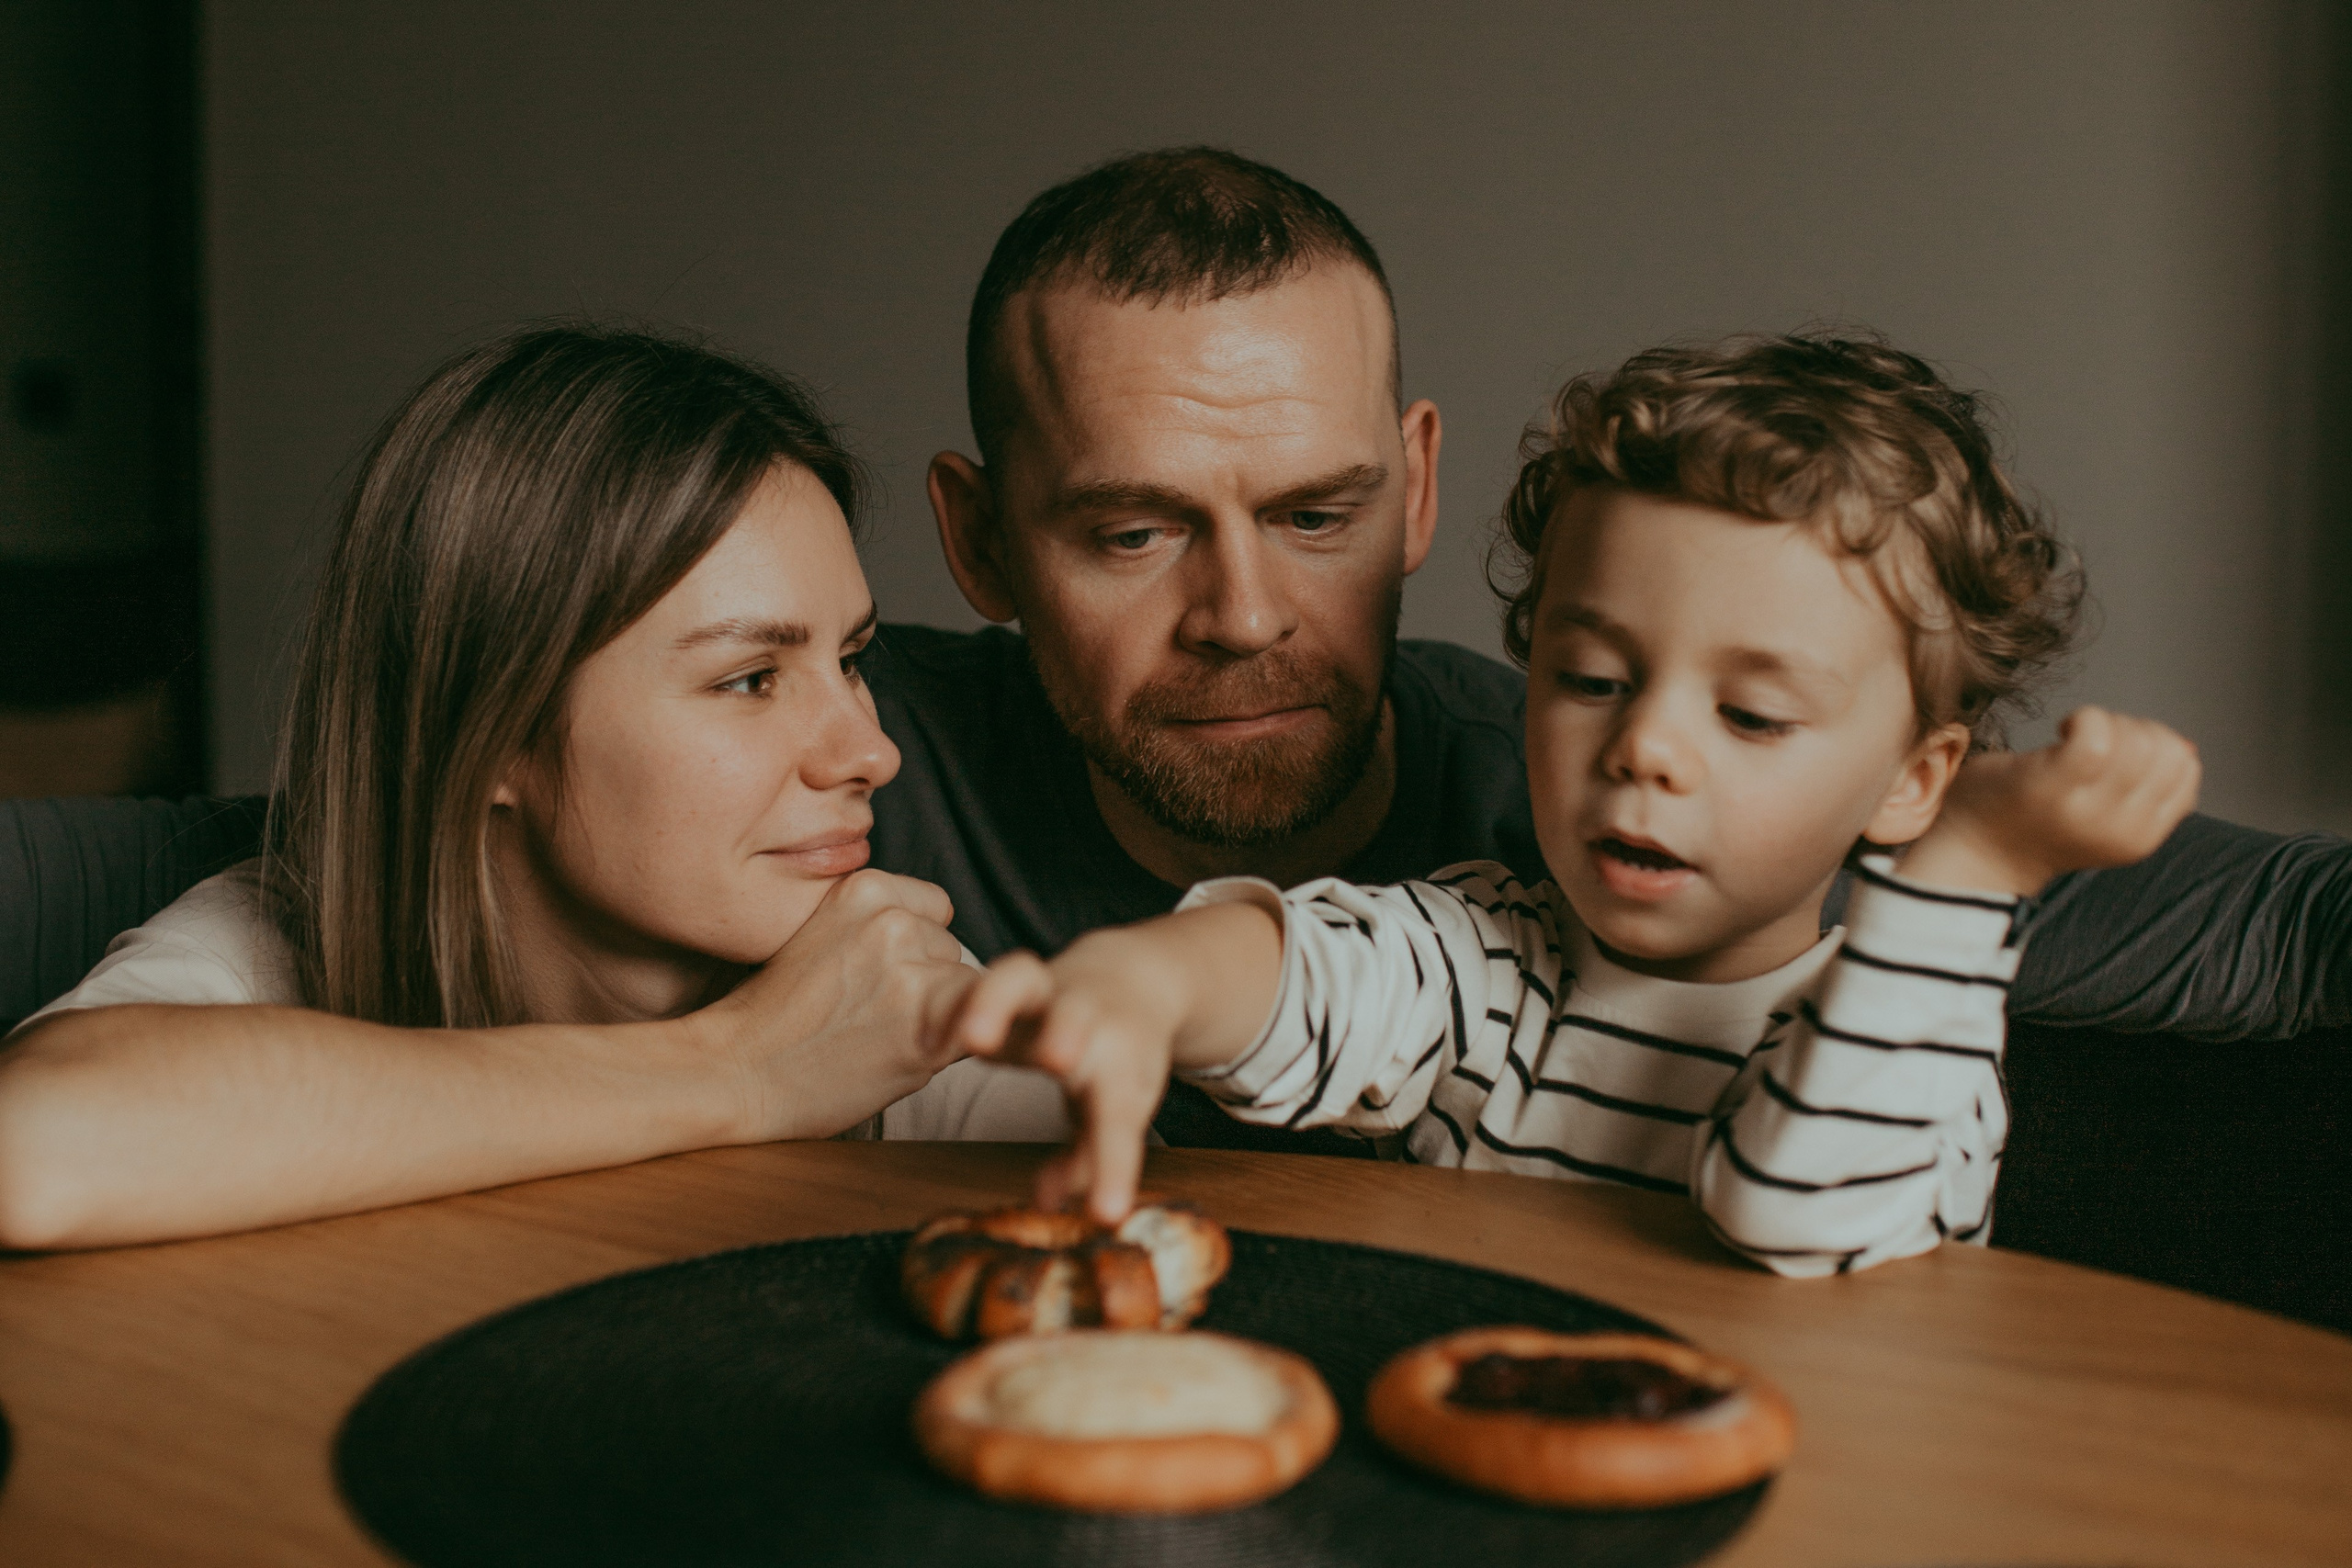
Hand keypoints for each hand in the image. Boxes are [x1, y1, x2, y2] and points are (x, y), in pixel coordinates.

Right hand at [693, 869, 976, 1141]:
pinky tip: (911, 1057)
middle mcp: (893, 919)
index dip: (909, 950)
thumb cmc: (774, 1019)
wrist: (733, 1073)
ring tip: (874, 1041)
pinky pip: (978, 1025)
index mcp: (864, 887)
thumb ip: (880, 930)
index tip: (865, 978)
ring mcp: (911, 969)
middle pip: (950, 952)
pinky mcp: (927, 1020)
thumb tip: (942, 943)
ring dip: (937, 1018)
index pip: (934, 911)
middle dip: (924, 984)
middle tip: (864, 1017)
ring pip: (966, 990)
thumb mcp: (823, 938)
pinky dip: (958, 1045)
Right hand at [932, 928, 1194, 1224]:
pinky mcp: (1009, 982)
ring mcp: (1046, 994)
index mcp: (1120, 1064)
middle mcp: (1087, 1022)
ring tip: (972, 1040)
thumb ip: (1090, 1158)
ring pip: (1020, 978)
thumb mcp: (1120, 1108)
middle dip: (1066, 1035)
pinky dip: (949, 1005)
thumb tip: (1052, 1203)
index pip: (1117, 1118)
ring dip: (995, 1002)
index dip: (1112, 1168)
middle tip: (1058, 1060)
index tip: (1108, 1214)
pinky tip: (929, 1042)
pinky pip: (975, 981)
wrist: (1129, 977)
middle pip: (1075, 1016)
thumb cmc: (1122, 1056)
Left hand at [1903, 706, 2201, 896]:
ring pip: (2135, 737)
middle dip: (2130, 727)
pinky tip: (2060, 728)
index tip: (2113, 752)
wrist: (1970, 854)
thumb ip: (2144, 789)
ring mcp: (2089, 810)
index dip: (2153, 743)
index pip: (2185, 767)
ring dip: (2105, 721)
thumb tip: (2185, 747)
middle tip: (2087, 741)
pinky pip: (2097, 732)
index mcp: (2142, 837)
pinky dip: (2084, 717)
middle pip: (2164, 746)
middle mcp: (2124, 830)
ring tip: (2071, 738)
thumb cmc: (2031, 820)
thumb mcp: (2102, 813)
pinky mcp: (2053, 786)